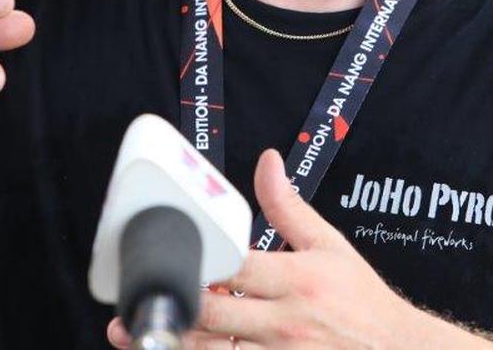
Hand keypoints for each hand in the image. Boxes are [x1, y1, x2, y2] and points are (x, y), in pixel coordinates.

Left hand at [108, 149, 439, 348]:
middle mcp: (286, 324)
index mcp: (298, 280)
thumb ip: (288, 208)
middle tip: (137, 293)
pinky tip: (176, 349)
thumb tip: (266, 163)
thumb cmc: (361, 303)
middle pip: (212, 314)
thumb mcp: (330, 246)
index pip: (234, 266)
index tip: (169, 251)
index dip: (196, 260)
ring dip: (173, 342)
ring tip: (131, 333)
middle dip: (173, 302)